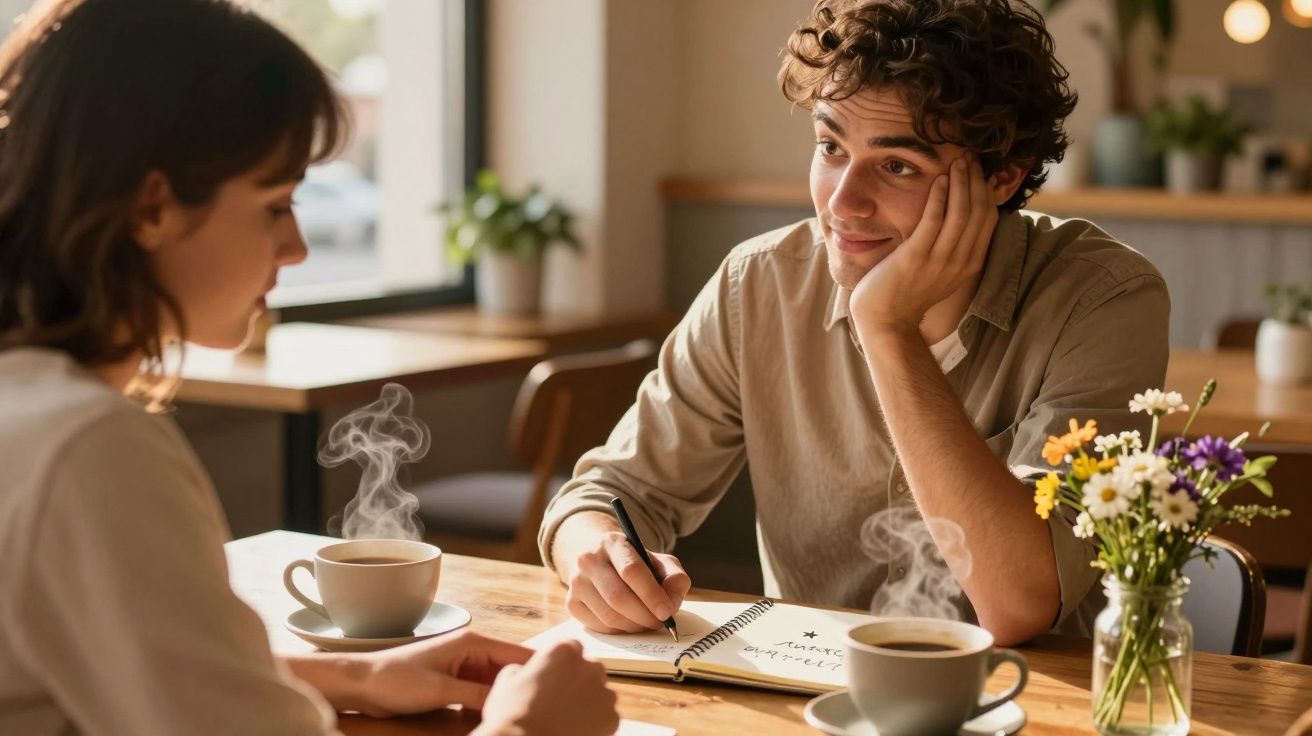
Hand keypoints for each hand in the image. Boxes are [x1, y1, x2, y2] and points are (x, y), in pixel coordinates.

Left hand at [350, 630, 531, 717]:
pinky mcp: (455, 681)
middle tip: (548, 703)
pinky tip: (497, 715)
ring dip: (507, 696)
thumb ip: (478, 695)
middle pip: (511, 669)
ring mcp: (464, 667)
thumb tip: (511, 701)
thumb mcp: (441, 690)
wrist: (362, 684)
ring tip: (526, 710)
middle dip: (526, 684)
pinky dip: (490, 703)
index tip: (568, 679)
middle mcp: (473, 651)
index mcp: (473, 642)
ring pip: (498, 682)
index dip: (542, 666)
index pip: (518, 653)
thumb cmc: (396, 679)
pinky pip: (482, 692)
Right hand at [475, 640, 618, 735]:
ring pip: (601, 694)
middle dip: (580, 681)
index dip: (563, 664)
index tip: (554, 677)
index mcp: (564, 651)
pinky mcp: (612, 718)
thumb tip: (527, 672)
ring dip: (590, 702)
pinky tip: (576, 731)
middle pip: (591, 669)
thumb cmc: (513, 715)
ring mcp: (604, 692)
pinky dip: (596, 724)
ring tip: (567, 719)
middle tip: (561, 700)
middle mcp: (589, 667)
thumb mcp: (507, 680)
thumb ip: (524, 668)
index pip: (572, 648)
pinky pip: (607, 717)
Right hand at [555, 512, 690, 633]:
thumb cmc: (635, 564)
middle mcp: (588, 559)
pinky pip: (599, 626)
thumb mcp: (659, 562)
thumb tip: (671, 602)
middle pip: (618, 596)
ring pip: (608, 615)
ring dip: (634, 626)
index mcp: (612, 542)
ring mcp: (576, 582)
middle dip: (644, 615)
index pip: (631, 571)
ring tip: (647, 623)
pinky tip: (629, 623)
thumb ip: (674, 577)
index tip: (667, 611)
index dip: (651, 594)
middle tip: (660, 623)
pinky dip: (619, 631)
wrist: (601, 562)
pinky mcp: (571, 603)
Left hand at [848, 153, 997, 330]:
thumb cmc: (908, 292)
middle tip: (970, 157)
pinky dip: (939, 197)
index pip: (988, 218)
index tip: (980, 169)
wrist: (886, 321)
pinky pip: (932, 221)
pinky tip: (938, 179)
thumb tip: (959, 219)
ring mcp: (939, 260)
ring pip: (961, 213)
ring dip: (961, 182)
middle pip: (979, 211)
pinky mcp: (916, 257)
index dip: (986, 190)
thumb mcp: (941, 270)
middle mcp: (960, 261)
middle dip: (976, 180)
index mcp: (970, 263)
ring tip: (958, 161)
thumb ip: (954, 247)